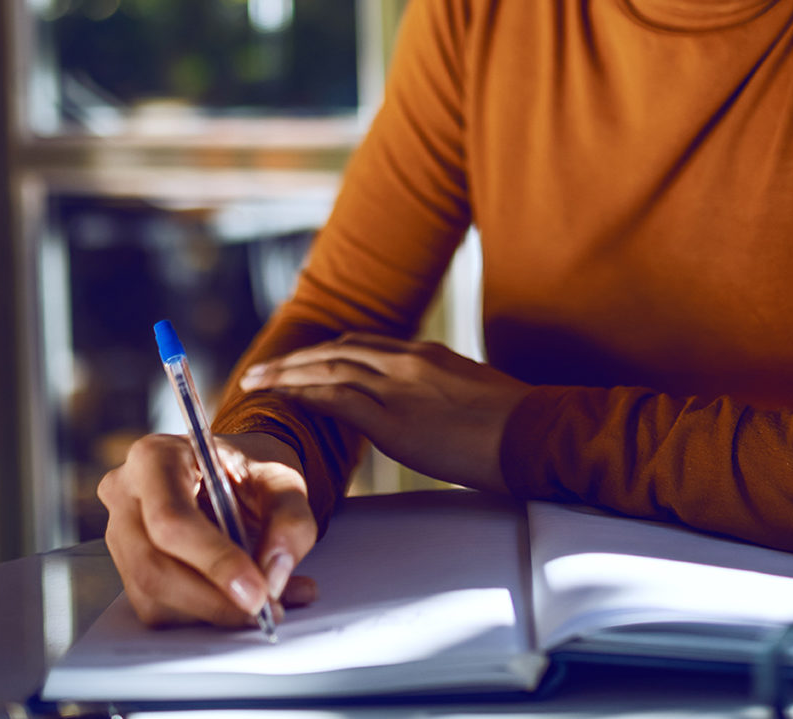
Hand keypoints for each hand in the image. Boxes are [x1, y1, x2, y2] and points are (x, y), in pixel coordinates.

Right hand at [98, 432, 319, 627]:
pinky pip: (158, 609)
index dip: (214, 562)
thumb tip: (273, 575)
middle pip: (153, 566)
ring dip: (214, 612)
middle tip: (267, 610)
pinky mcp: (127, 568)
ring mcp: (120, 534)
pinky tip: (240, 603)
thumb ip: (290, 521)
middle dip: (214, 600)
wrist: (234, 477)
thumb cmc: (249, 473)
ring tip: (269, 604)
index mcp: (155, 457)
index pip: (171, 519)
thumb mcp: (283, 481)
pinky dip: (205, 616)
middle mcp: (125, 494)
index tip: (259, 592)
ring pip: (153, 595)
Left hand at [238, 333, 530, 491]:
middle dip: (295, 360)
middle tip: (263, 371)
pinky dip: (303, 396)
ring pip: (327, 370)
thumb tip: (432, 409)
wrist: (536, 434)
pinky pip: (335, 400)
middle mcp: (408, 362)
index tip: (302, 362)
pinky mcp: (394, 419)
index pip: (364, 345)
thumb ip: (444, 393)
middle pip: (337, 351)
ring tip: (257, 384)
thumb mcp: (476, 393)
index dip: (326, 353)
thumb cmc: (518, 425)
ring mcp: (400, 387)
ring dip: (286, 375)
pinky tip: (282, 400)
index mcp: (428, 355)